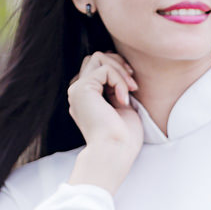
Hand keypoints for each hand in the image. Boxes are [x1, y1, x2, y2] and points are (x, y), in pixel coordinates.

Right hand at [66, 50, 143, 182]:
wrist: (115, 152)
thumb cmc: (123, 137)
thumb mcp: (122, 106)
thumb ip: (117, 87)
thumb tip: (122, 69)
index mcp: (86, 97)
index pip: (98, 67)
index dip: (117, 70)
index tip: (132, 86)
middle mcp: (78, 92)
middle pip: (95, 58)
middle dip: (118, 64)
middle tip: (133, 84)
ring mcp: (77, 90)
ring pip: (98, 57)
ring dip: (120, 70)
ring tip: (131, 90)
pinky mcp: (82, 89)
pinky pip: (105, 69)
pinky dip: (119, 80)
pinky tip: (123, 99)